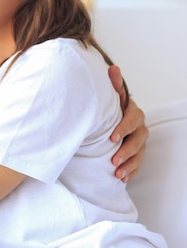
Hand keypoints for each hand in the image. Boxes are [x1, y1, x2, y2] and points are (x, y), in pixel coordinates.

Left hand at [107, 65, 147, 181]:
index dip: (124, 128)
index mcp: (132, 113)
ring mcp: (139, 142)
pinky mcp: (136, 155)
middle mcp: (138, 128)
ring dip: (129, 164)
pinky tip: (122, 179)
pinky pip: (137, 165)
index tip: (112, 137)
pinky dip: (130, 172)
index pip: (133, 120)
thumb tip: (113, 68)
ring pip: (139, 154)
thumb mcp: (110, 98)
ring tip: (116, 173)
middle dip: (126, 150)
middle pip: (139, 140)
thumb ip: (113, 85)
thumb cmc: (108, 109)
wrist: (107, 121)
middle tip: (113, 159)